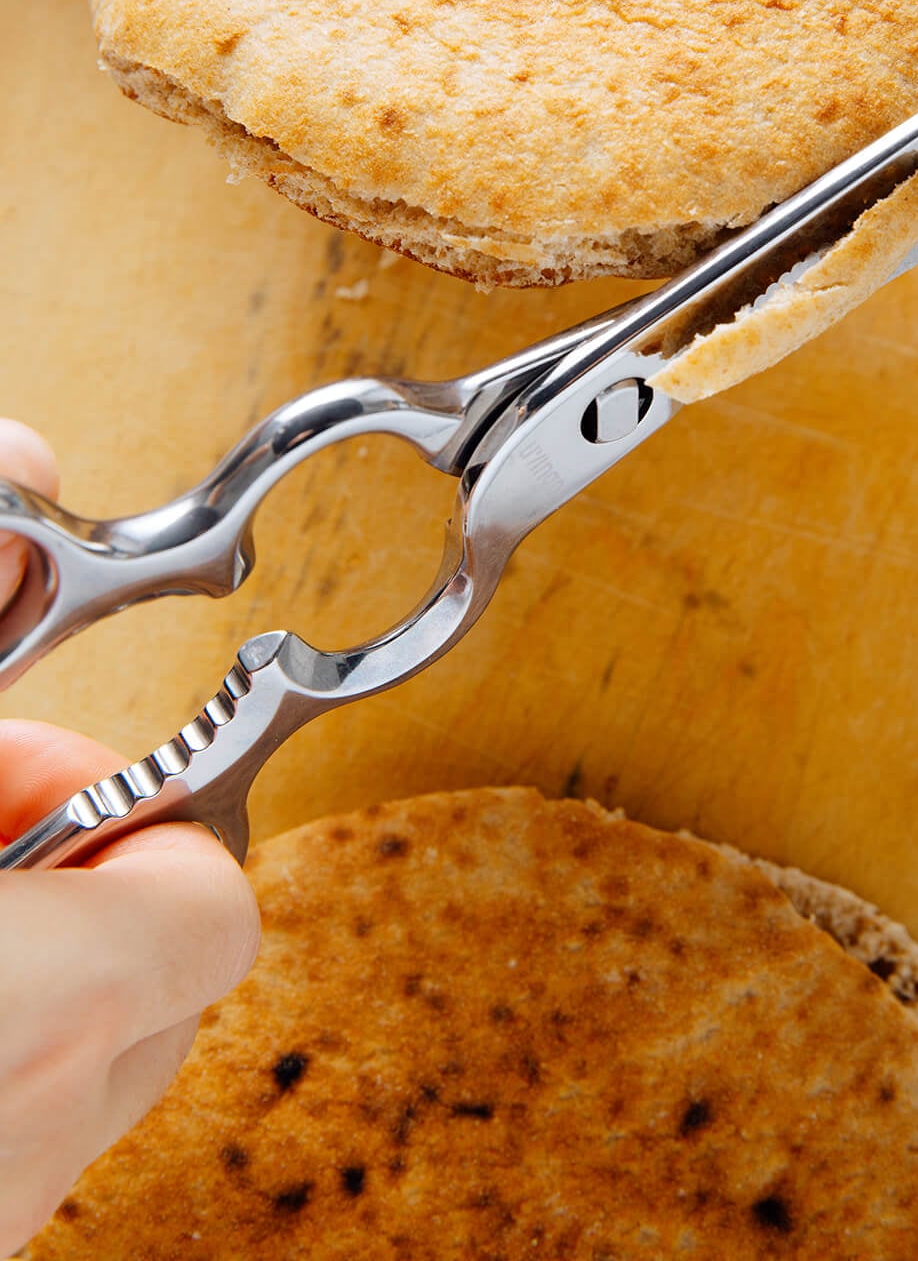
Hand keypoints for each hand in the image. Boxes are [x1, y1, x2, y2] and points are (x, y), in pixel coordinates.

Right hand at [0, 427, 259, 1252]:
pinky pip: (12, 1137)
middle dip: (76, 875)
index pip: (204, 904)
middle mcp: (19, 1144)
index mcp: (27, 1003)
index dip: (144, 819)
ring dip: (26, 960)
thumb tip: (31, 467)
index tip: (70, 779)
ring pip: (80, 1066)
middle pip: (163, 983)